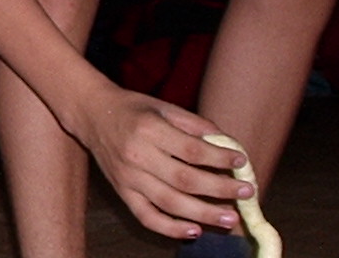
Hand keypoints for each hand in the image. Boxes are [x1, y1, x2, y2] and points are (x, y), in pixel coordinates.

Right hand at [68, 85, 255, 239]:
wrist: (91, 113)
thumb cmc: (132, 108)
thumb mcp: (162, 107)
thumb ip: (194, 124)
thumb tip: (228, 144)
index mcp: (149, 129)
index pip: (191, 150)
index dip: (219, 158)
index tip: (241, 161)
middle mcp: (137, 155)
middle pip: (185, 180)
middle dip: (220, 189)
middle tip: (247, 192)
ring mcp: (128, 177)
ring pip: (170, 203)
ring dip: (204, 214)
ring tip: (230, 218)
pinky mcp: (122, 192)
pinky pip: (147, 217)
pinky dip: (171, 229)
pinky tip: (194, 231)